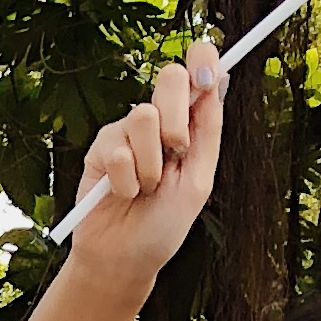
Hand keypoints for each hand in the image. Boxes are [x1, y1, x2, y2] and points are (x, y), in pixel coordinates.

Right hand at [64, 42, 225, 302]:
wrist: (124, 258)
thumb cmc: (163, 226)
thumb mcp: (198, 182)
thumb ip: (207, 132)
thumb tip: (218, 81)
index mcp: (189, 126)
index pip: (197, 76)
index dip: (203, 62)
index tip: (207, 75)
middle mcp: (159, 122)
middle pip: (169, 78)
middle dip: (176, 115)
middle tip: (176, 151)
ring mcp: (128, 132)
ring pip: (144, 117)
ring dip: (150, 164)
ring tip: (146, 189)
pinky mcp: (102, 147)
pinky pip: (118, 149)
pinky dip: (126, 180)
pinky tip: (123, 194)